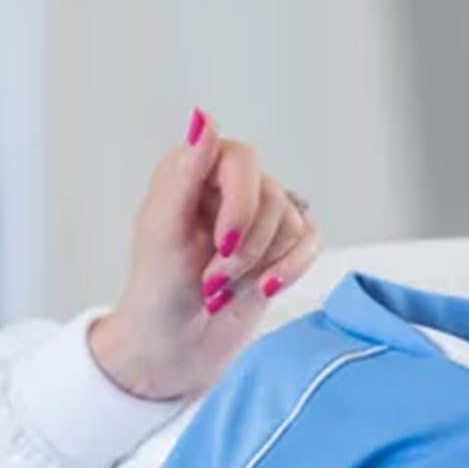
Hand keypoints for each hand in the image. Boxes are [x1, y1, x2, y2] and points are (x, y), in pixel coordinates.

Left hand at [89, 108, 321, 401]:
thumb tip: (203, 118)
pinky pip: (311, 243)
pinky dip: (291, 270)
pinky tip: (264, 289)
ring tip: (226, 289)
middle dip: (246, 248)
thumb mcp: (162, 232)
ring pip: (291, 224)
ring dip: (260, 266)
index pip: (242, 158)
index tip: (223, 243)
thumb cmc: (157, 293)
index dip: (241, 201)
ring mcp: (261, 220)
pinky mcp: (284, 251)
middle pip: (271, 197)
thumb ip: (184, 174)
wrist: (175, 348)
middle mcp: (231, 189)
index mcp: (195, 173)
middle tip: (213, 280)